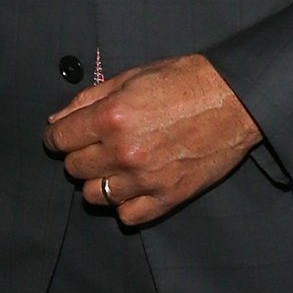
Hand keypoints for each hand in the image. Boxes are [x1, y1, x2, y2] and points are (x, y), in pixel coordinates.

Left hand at [44, 55, 261, 226]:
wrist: (236, 100)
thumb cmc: (186, 82)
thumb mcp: (132, 77)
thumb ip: (89, 100)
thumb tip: (56, 121)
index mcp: (112, 117)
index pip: (59, 139)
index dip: (58, 136)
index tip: (64, 136)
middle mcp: (123, 152)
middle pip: (74, 168)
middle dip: (79, 155)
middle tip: (97, 145)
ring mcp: (145, 179)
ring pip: (94, 195)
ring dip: (99, 181)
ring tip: (115, 166)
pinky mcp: (167, 197)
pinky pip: (127, 216)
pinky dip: (125, 204)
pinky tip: (134, 185)